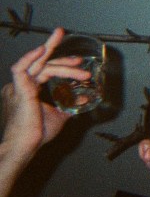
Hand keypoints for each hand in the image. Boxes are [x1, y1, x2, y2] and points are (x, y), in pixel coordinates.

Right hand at [1, 28, 88, 154]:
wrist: (24, 147)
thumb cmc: (36, 134)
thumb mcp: (58, 115)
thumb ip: (69, 105)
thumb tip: (84, 98)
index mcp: (27, 89)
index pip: (44, 69)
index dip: (61, 63)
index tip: (77, 61)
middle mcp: (20, 85)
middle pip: (41, 63)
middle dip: (58, 51)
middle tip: (77, 54)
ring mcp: (18, 87)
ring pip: (41, 67)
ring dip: (62, 64)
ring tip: (78, 63)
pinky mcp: (19, 91)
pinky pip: (20, 69)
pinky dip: (31, 57)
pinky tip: (43, 49)